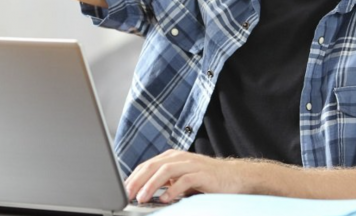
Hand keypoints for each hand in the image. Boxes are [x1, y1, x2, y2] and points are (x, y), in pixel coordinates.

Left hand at [125, 150, 250, 203]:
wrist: (233, 177)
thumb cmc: (206, 179)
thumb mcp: (180, 179)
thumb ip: (164, 182)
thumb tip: (142, 192)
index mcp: (171, 157)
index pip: (146, 165)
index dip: (133, 178)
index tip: (122, 190)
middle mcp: (179, 157)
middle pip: (153, 166)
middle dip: (137, 181)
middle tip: (127, 194)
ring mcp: (191, 164)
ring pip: (165, 171)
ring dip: (151, 185)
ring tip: (142, 198)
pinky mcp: (202, 174)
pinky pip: (184, 180)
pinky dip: (172, 190)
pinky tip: (165, 199)